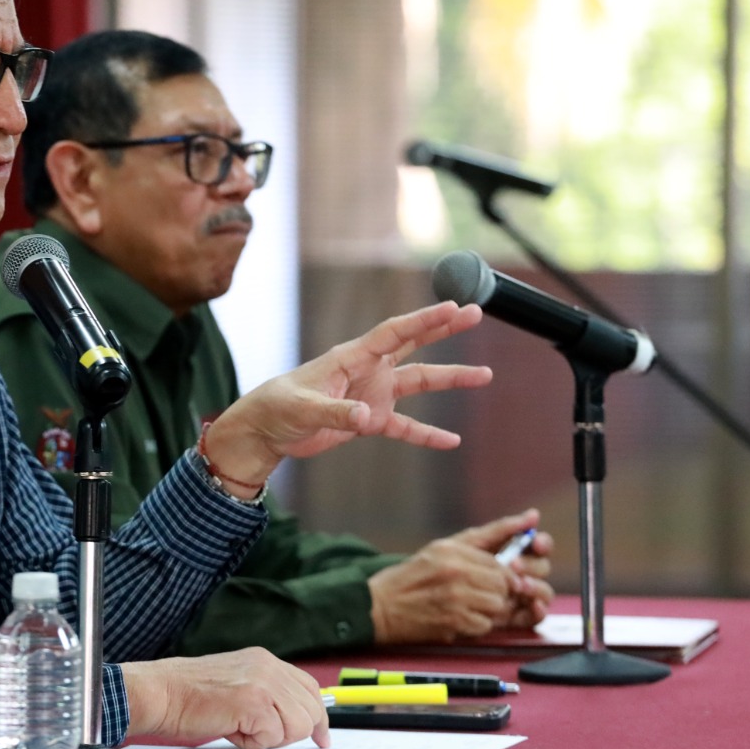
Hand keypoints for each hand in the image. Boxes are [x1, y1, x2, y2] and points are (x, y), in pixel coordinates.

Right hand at [120, 648, 328, 748]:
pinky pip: (273, 737)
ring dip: (270, 738)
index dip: (317, 717)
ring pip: (297, 726)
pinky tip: (231, 730)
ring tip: (239, 728)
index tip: (321, 737)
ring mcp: (263, 682)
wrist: (160, 693)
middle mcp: (268, 666)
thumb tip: (292, 720)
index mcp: (264, 660)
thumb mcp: (235, 684)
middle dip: (290, 732)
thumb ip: (265, 695)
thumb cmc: (188, 696)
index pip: (309, 687)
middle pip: (310, 710)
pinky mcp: (253, 702)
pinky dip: (252, 743)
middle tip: (258, 735)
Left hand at [202, 302, 491, 488]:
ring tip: (484, 376)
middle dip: (444, 329)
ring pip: (419, 382)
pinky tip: (451, 442)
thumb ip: (338, 413)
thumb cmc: (278, 408)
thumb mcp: (305, 409)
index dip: (424, 320)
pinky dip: (427, 434)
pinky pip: (406, 427)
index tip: (453, 306)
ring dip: (450, 378)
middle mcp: (368, 370)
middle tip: (475, 313)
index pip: (395, 333)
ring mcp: (372, 394)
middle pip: (414, 345)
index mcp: (352, 357)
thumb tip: (368, 417)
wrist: (265, 431)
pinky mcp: (369, 420)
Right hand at [366, 510, 554, 643]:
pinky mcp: (453, 622)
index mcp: (453, 550)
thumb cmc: (412, 577)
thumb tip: (531, 517)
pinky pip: (485, 625)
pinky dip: (476, 625)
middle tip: (478, 594)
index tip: (495, 580)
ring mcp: (455, 598)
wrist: (378, 606)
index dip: (504, 574)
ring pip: (498, 605)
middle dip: (498, 593)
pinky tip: (459, 618)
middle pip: (504, 584)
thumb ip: (486, 535)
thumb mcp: (442, 548)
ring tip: (468, 606)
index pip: (501, 562)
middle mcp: (455, 571)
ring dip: (488, 610)